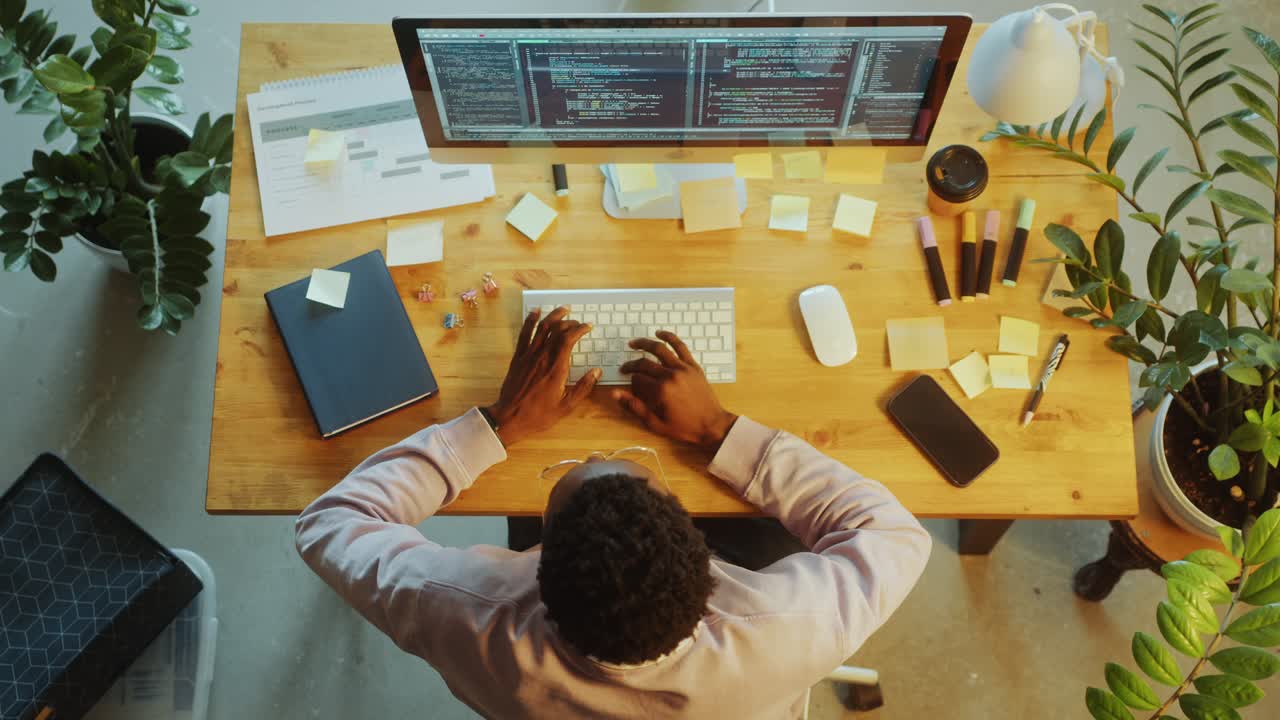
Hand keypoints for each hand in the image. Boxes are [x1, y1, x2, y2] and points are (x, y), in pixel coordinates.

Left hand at [486, 307, 599, 445]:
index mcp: (556, 368)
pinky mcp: (518, 357)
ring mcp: (528, 355)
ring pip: (542, 328)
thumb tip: (597, 371)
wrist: (509, 417)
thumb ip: (583, 387)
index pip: (569, 339)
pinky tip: (536, 312)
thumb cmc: (539, 415)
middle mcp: (542, 357)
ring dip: (553, 316)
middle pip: (557, 330)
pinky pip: (524, 334)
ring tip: (563, 309)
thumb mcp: (566, 406)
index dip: (580, 329)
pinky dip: (530, 320)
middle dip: (570, 322)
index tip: (588, 327)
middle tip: (578, 323)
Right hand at [613, 331, 737, 449]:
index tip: (629, 386)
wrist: (712, 425)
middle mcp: (670, 376)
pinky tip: (659, 333)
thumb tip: (615, 394)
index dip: (631, 382)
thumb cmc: (684, 428)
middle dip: (631, 365)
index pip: (637, 379)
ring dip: (644, 344)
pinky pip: (680, 346)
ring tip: (633, 344)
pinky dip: (669, 337)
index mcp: (661, 391)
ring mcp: (683, 368)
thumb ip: (635, 407)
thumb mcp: (656, 423)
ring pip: (659, 349)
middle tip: (625, 368)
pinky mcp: (693, 366)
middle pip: (644, 363)